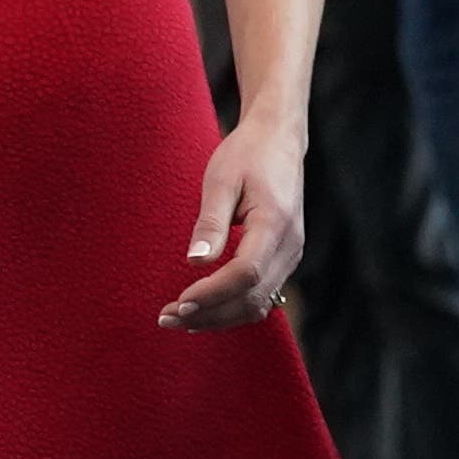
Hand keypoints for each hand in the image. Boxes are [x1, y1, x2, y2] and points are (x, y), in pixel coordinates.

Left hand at [163, 116, 306, 327]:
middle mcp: (290, 246)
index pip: (245, 274)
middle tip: (167, 318)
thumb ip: (210, 223)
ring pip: (259, 305)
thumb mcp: (220, 180)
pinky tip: (204, 310)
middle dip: (209, 314)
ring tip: (179, 318)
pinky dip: (233, 308)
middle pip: (252, 299)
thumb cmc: (247, 154)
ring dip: (219, 318)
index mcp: (275, 224)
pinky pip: (262, 296)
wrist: (279, 140)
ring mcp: (291, 255)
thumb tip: (195, 261)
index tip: (178, 302)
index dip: (212, 294)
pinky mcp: (284, 258)